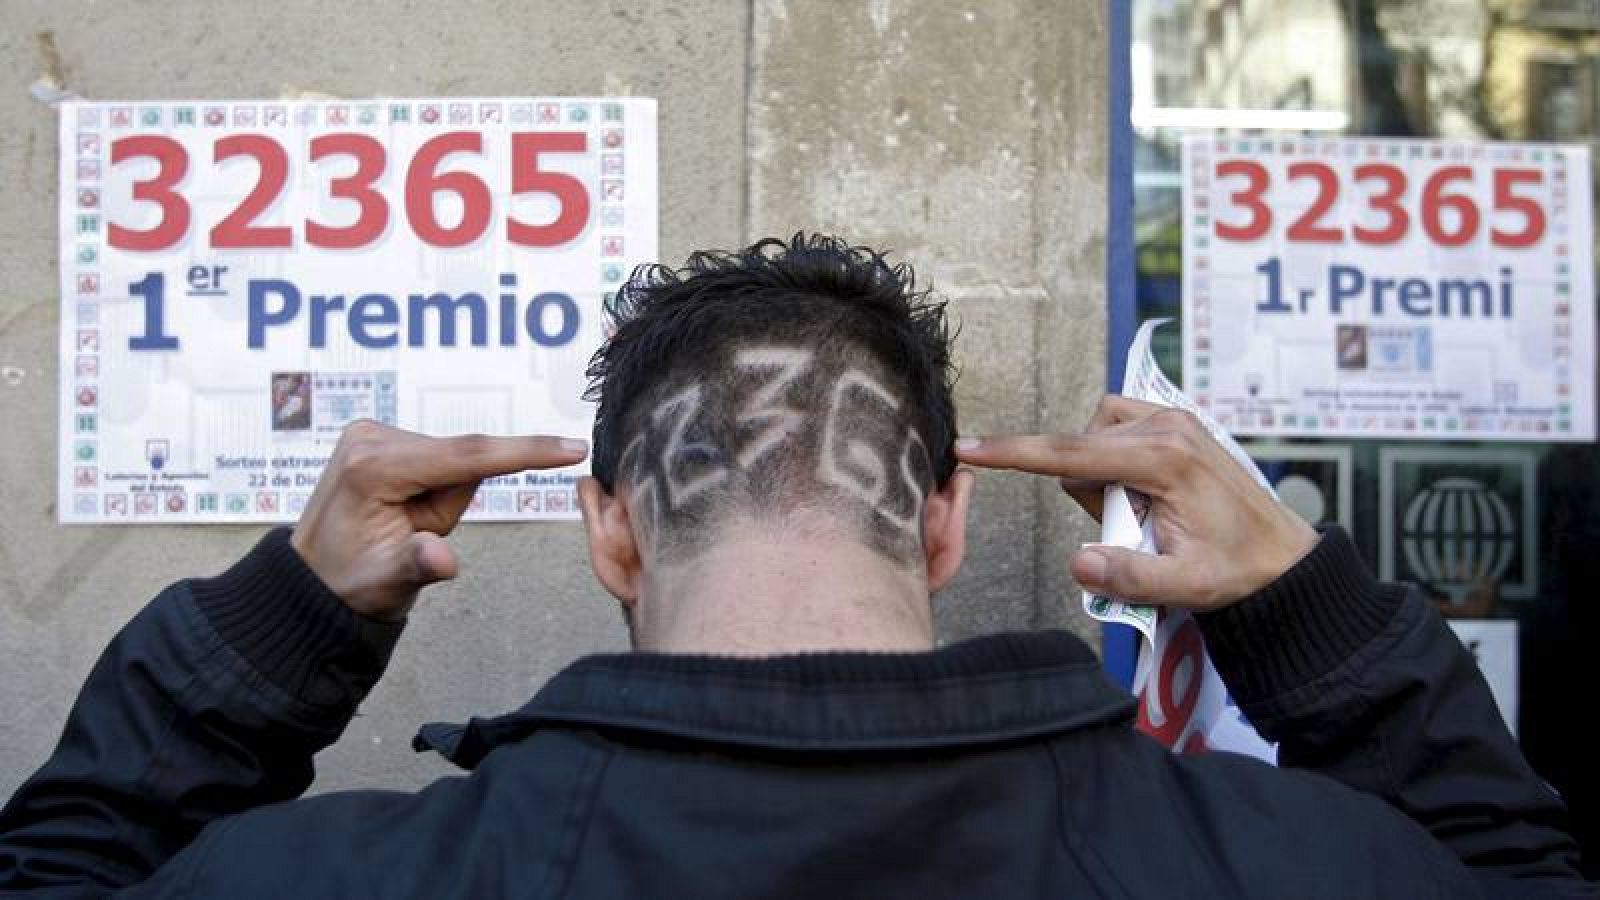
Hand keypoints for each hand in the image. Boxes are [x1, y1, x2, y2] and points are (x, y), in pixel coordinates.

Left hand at [291, 421, 588, 619]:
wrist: (314, 582)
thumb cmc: (348, 582)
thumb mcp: (387, 583)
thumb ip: (419, 564)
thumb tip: (441, 560)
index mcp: (373, 467)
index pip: (467, 455)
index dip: (524, 452)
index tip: (570, 447)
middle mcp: (370, 437)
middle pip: (460, 460)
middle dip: (453, 501)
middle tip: (414, 534)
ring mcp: (372, 432)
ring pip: (451, 460)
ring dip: (442, 496)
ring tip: (404, 525)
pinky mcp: (379, 436)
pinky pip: (437, 458)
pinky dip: (432, 487)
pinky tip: (400, 509)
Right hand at [956, 396, 1316, 610]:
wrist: (1284, 556)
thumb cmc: (1236, 570)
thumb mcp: (1186, 587)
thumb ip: (1131, 576)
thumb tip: (1078, 563)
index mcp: (1163, 459)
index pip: (1070, 454)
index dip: (1013, 454)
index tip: (969, 447)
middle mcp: (1165, 425)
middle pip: (1080, 448)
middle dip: (1091, 493)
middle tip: (1136, 529)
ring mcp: (1172, 417)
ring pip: (1094, 435)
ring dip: (1102, 474)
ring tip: (1143, 513)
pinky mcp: (1176, 420)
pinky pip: (1116, 428)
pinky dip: (1115, 458)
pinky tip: (1145, 492)